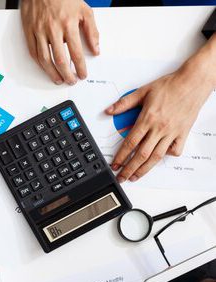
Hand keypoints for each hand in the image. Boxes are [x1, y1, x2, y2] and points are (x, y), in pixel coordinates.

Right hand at [21, 0, 98, 83]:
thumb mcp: (84, 10)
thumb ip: (91, 31)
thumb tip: (96, 49)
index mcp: (68, 23)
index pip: (76, 52)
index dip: (80, 67)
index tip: (82, 74)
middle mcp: (53, 28)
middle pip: (60, 59)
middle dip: (66, 74)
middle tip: (71, 80)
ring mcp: (39, 31)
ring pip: (45, 59)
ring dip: (52, 73)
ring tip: (58, 79)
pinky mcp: (29, 31)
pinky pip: (33, 52)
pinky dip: (40, 64)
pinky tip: (45, 68)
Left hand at [107, 37, 215, 182]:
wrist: (194, 81)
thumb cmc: (170, 85)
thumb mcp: (143, 91)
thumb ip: (125, 103)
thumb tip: (109, 110)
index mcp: (148, 118)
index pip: (130, 143)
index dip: (121, 156)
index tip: (115, 165)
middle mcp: (160, 128)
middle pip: (142, 154)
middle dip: (129, 168)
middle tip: (121, 177)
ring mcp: (172, 132)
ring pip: (156, 156)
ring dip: (144, 169)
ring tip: (135, 176)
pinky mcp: (183, 133)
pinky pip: (174, 150)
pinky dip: (167, 156)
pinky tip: (159, 158)